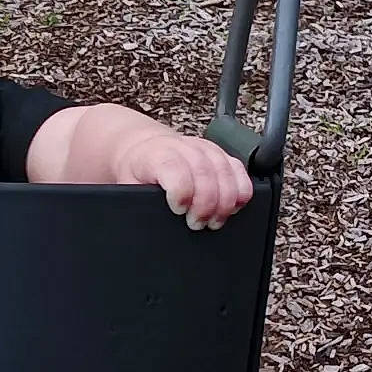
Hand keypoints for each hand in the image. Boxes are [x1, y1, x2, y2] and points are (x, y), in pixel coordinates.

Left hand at [116, 133, 251, 229]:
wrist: (145, 149)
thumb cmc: (138, 171)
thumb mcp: (129, 187)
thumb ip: (138, 203)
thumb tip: (146, 223)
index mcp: (157, 155)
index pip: (175, 169)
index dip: (182, 192)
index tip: (180, 210)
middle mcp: (183, 148)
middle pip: (205, 172)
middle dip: (206, 204)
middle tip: (198, 224)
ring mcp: (205, 149)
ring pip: (225, 170)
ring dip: (226, 201)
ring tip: (215, 221)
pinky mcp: (220, 153)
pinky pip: (238, 169)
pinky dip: (241, 190)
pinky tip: (234, 206)